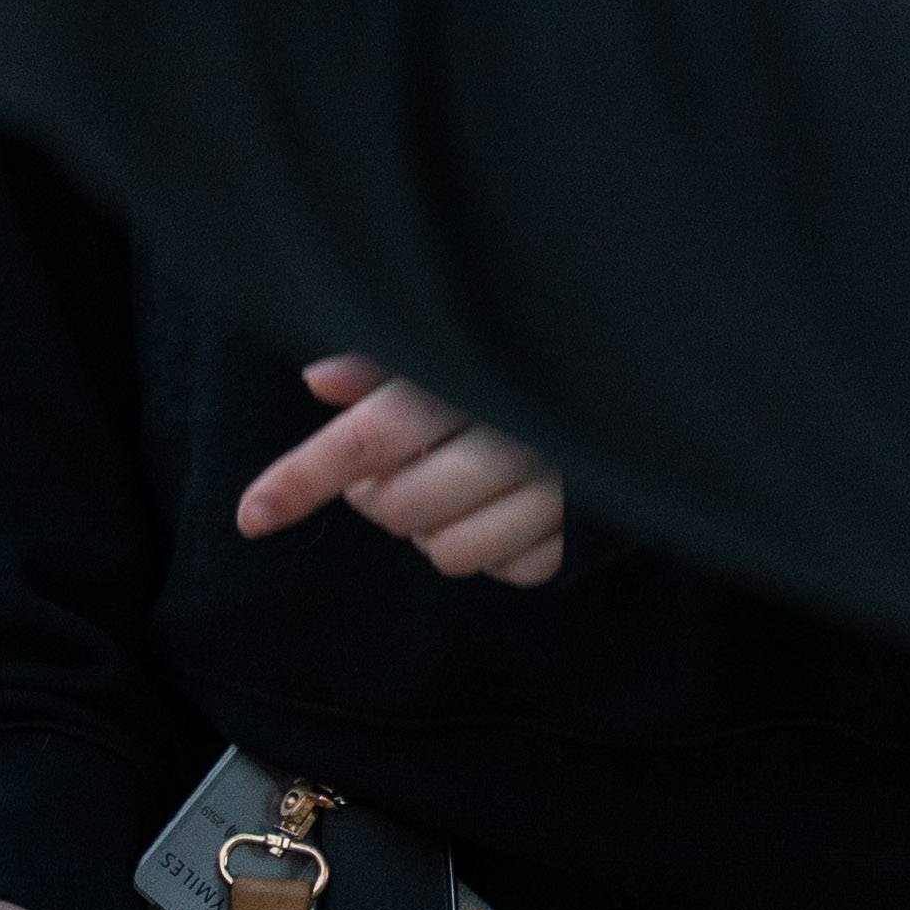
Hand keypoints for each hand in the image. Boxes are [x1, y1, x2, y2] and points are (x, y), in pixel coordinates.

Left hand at [232, 354, 571, 583]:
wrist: (659, 375)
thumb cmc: (541, 343)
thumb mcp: (465, 337)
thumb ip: (392, 362)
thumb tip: (318, 381)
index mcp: (471, 383)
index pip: (366, 440)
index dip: (301, 479)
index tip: (250, 516)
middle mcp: (512, 439)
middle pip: (395, 508)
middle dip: (378, 494)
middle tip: (399, 462)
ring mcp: (552, 494)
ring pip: (445, 552)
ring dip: (433, 528)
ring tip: (455, 485)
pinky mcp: (583, 535)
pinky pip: (507, 572)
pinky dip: (495, 547)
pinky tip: (509, 505)